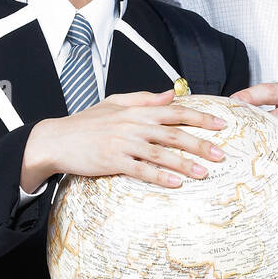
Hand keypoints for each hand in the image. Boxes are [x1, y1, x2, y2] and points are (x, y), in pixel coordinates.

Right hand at [21, 89, 228, 189]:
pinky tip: (176, 183)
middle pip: (174, 134)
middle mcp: (134, 125)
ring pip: (162, 154)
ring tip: (204, 173)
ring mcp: (124, 144)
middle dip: (201, 144)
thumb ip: (145, 99)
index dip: (201, 117)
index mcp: (137, 111)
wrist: (56, 139)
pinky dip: (160, 177)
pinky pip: (141, 170)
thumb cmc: (86, 123)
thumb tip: (172, 94)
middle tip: (221, 155)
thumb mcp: (115, 103)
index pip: (176, 112)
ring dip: (185, 164)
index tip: (221, 124)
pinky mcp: (113, 161)